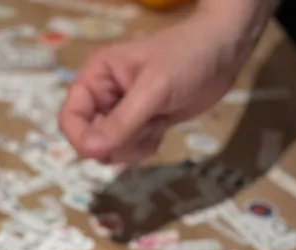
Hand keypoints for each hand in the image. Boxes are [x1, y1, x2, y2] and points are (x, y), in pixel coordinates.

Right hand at [59, 0, 277, 164]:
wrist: (224, 52)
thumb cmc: (187, 59)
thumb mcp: (154, 90)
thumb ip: (123, 122)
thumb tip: (91, 151)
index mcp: (96, 77)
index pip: (70, 117)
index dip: (81, 139)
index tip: (104, 150)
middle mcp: (104, 95)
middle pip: (89, 138)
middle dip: (115, 144)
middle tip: (144, 132)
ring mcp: (122, 111)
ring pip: (110, 148)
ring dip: (131, 148)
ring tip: (155, 127)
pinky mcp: (141, 123)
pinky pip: (129, 149)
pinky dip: (143, 148)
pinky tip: (161, 130)